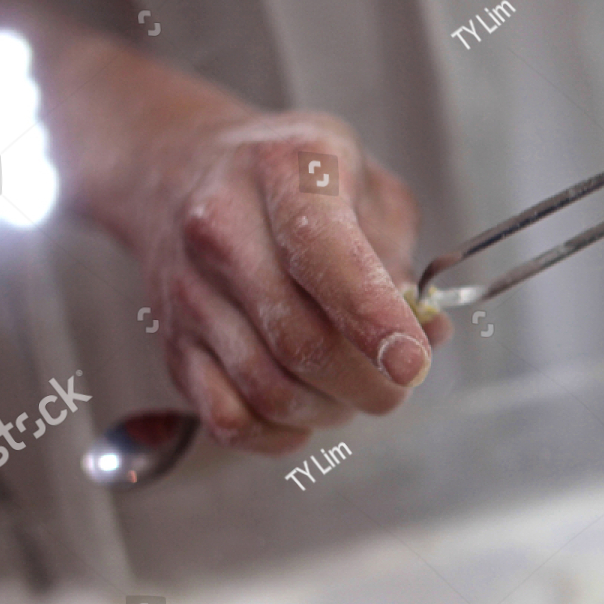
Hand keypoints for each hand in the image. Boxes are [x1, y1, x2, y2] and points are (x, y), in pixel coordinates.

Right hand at [137, 110, 450, 453]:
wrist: (178, 167)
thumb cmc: (291, 179)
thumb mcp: (363, 182)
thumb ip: (401, 256)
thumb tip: (429, 334)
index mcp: (285, 173)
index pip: (326, 258)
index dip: (376, 322)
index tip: (413, 364)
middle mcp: (222, 230)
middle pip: (303, 343)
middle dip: (369, 384)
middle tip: (397, 385)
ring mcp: (190, 291)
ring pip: (269, 390)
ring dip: (330, 411)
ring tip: (352, 390)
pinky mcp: (174, 343)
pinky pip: (227, 419)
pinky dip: (278, 435)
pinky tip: (304, 415)